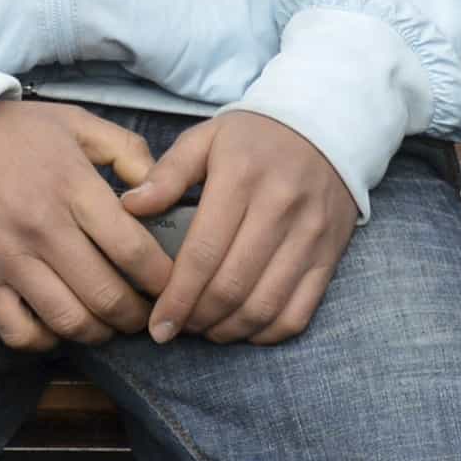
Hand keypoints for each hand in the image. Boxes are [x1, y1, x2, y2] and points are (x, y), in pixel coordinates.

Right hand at [0, 100, 173, 351]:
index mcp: (73, 187)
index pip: (132, 249)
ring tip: (111, 326)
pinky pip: (19, 332)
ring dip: (100, 333)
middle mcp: (43, 228)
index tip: (173, 284)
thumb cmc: (14, 132)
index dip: (162, 278)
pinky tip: (61, 327)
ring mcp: (9, 259)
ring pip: (68, 320)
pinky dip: (46, 340)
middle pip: (106, 295)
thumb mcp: (77, 123)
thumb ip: (127, 152)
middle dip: (137, 315)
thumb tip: (159, 194)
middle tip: (148, 314)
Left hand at [122, 111, 357, 345]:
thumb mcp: (207, 138)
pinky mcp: (329, 254)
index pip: (203, 253)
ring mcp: (309, 235)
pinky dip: (267, 332)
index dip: (176, 298)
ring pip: (265, 306)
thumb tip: (130, 206)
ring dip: (229, 330)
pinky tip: (244, 327)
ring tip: (205, 329)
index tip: (157, 326)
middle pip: (232, 286)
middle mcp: (280, 208)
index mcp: (241, 177)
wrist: (326, 128)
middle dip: (197, 319)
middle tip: (177, 327)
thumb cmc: (255, 138)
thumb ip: (168, 173)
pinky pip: (299, 312)